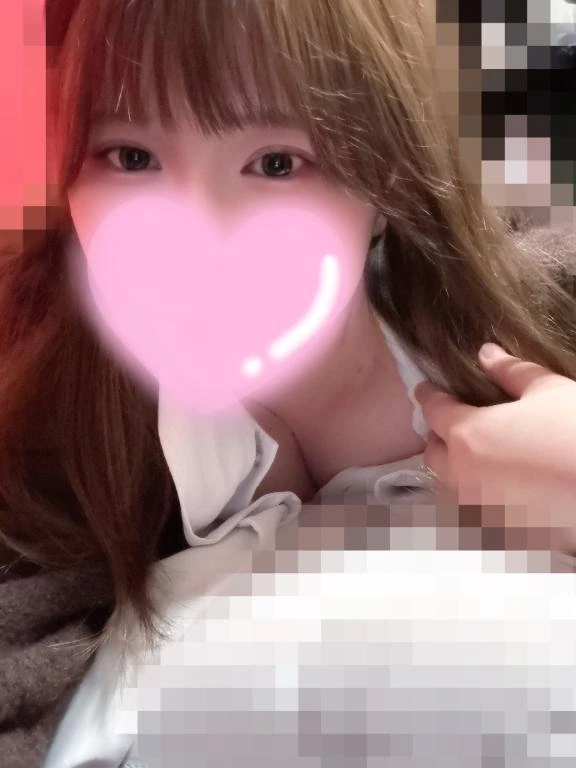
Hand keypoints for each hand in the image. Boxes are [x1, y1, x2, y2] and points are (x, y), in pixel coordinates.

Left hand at [415, 344, 575, 546]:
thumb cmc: (574, 433)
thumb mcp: (547, 391)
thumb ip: (511, 372)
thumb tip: (487, 353)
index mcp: (467, 435)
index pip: (434, 412)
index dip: (428, 396)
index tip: (425, 389)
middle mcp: (463, 474)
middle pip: (433, 453)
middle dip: (438, 436)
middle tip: (451, 422)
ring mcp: (479, 506)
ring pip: (451, 484)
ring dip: (455, 466)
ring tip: (473, 453)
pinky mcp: (500, 528)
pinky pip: (477, 507)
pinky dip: (479, 492)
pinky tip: (498, 482)